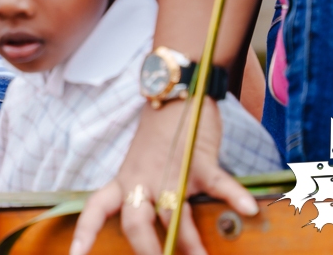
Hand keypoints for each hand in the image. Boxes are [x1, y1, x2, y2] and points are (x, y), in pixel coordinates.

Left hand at [70, 99, 255, 254]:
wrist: (173, 93)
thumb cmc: (160, 136)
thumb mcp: (141, 165)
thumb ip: (145, 194)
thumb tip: (161, 233)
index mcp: (126, 180)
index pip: (97, 208)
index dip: (85, 232)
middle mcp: (143, 178)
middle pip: (136, 222)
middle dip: (147, 250)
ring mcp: (170, 170)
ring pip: (173, 213)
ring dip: (188, 242)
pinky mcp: (199, 160)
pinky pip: (218, 182)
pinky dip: (234, 196)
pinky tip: (247, 210)